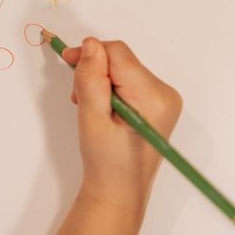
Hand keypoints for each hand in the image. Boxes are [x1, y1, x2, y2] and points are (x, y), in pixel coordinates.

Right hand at [61, 38, 181, 215]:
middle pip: (122, 59)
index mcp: (153, 99)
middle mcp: (166, 94)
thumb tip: (90, 44)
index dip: (90, 54)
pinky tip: (104, 107)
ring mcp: (165, 98)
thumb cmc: (106, 162)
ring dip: (101, 79)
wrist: (120, 190)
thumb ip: (91, 79)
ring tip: (92, 107)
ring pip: (123, 67)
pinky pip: (129, 78)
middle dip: (95, 71)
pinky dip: (111, 86)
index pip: (119, 54)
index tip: (68, 62)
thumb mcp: (92, 119)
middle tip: (80, 97)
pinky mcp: (158, 101)